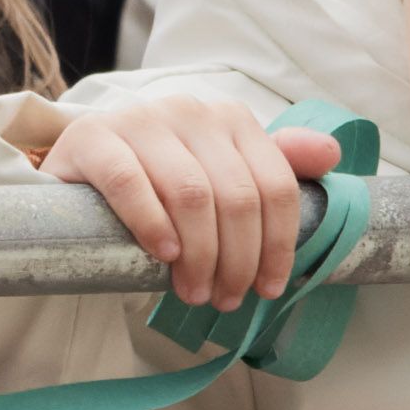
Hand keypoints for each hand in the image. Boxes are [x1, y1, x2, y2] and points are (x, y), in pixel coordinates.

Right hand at [42, 97, 343, 312]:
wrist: (79, 170)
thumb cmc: (159, 180)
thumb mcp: (219, 174)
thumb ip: (274, 168)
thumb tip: (331, 154)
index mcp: (230, 118)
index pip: (276, 186)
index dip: (279, 245)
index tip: (269, 289)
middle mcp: (190, 110)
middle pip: (236, 196)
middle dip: (237, 259)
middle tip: (225, 299)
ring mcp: (140, 119)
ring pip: (191, 194)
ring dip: (198, 255)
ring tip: (192, 292)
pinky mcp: (94, 137)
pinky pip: (131, 183)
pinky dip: (152, 224)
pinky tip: (162, 255)